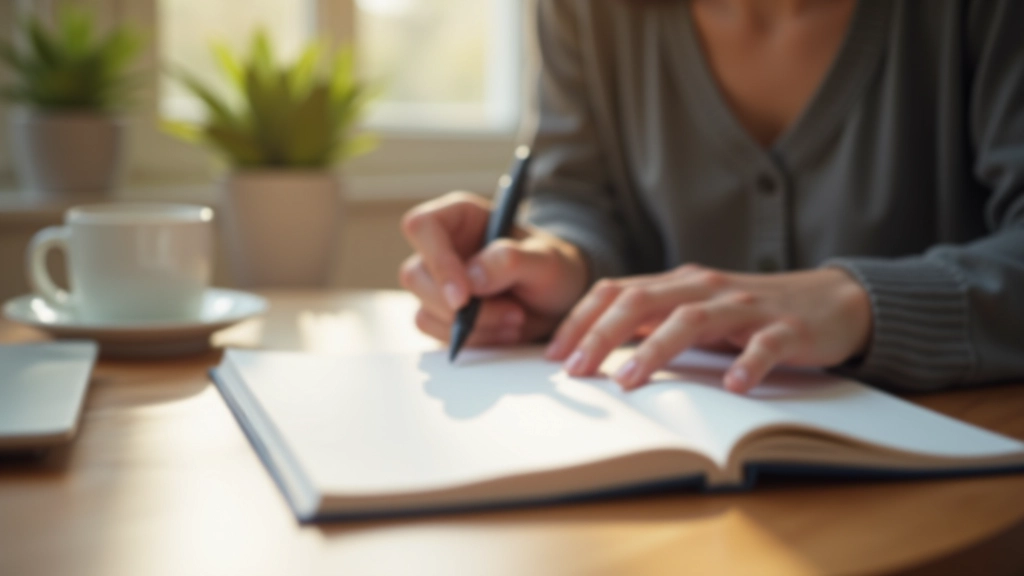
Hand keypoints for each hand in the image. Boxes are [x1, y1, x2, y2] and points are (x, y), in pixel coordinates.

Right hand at [399, 192, 588, 345]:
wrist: (559, 301)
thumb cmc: (552, 268)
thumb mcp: (545, 260)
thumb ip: (510, 260)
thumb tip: (471, 279)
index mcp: (460, 216)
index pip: (422, 226)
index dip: (437, 261)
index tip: (465, 297)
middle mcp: (442, 247)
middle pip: (415, 276)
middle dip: (460, 307)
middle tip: (513, 313)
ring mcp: (438, 282)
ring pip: (424, 310)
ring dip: (474, 327)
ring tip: (516, 320)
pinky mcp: (442, 314)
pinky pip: (437, 334)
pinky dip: (473, 340)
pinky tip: (504, 331)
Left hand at [544, 265, 871, 392]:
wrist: (832, 302)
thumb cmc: (751, 314)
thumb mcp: (695, 311)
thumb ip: (652, 321)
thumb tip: (595, 345)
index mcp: (679, 284)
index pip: (616, 291)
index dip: (581, 320)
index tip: (553, 355)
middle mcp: (706, 288)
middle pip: (642, 302)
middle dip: (601, 335)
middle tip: (574, 370)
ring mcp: (746, 307)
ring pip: (692, 320)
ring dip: (655, 350)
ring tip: (628, 382)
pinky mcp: (787, 329)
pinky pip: (764, 345)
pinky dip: (748, 364)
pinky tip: (734, 386)